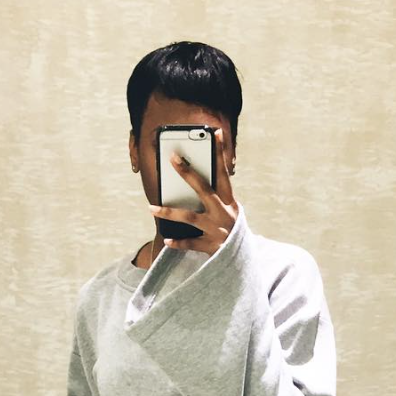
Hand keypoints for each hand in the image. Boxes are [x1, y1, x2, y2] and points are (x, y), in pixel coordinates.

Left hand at [147, 127, 238, 255]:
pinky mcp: (211, 247)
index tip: (215, 133)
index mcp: (230, 202)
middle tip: (173, 158)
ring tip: (152, 208)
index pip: (224, 173)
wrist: (243, 262)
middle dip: (188, 173)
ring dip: (170, 213)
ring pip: (190, 218)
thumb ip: (215, 199)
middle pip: (204, 189)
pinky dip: (178, 243)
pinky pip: (191, 243)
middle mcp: (224, 214)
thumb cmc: (232, 233)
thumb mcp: (230, 213)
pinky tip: (167, 240)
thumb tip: (191, 181)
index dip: (220, 153)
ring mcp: (217, 230)